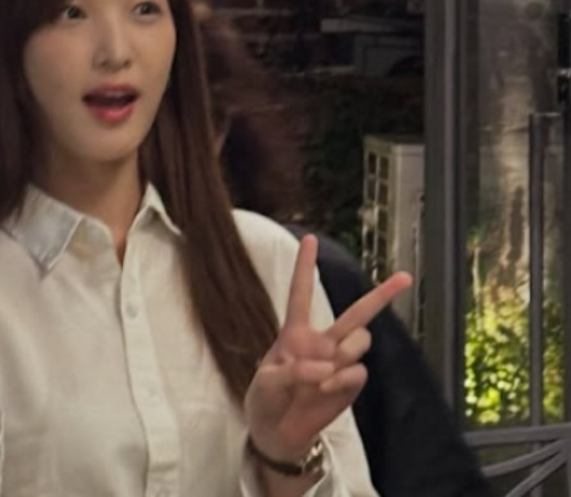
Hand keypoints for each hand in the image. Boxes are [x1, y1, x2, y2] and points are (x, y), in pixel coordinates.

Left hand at [245, 235, 411, 463]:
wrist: (275, 434)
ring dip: (344, 353)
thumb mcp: (266, 384)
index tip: (310, 238)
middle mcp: (321, 343)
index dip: (304, 266)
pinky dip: (342, 379)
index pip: (300, 293)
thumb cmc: (265, 401)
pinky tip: (324, 390)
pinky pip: (358, 372)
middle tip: (406, 277)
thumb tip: (325, 369)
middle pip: (355, 313)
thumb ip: (292, 372)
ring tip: (320, 378)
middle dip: (382, 294)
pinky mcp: (349, 385)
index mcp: (294, 333)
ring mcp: (338, 363)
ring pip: (360, 341)